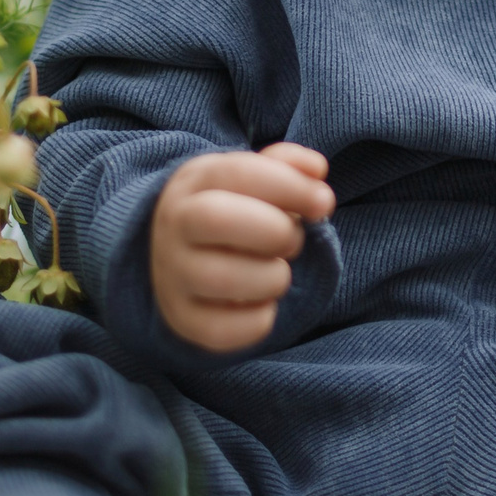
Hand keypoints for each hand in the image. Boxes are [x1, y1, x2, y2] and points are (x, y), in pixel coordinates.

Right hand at [149, 142, 333, 352]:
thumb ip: (288, 165)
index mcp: (195, 182)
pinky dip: (258, 320)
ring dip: (272, 278)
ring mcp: (172, 275)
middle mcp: (175, 226)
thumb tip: (316, 171)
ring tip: (277, 272)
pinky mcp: (182, 319)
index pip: (238, 173)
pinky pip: (221, 330)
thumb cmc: (234, 208)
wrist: (179, 251)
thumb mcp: (253, 176)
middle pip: (217, 220)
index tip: (323, 202)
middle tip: (293, 241)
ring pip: (222, 279)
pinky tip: (263, 302)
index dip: (289, 186)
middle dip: (275, 231)